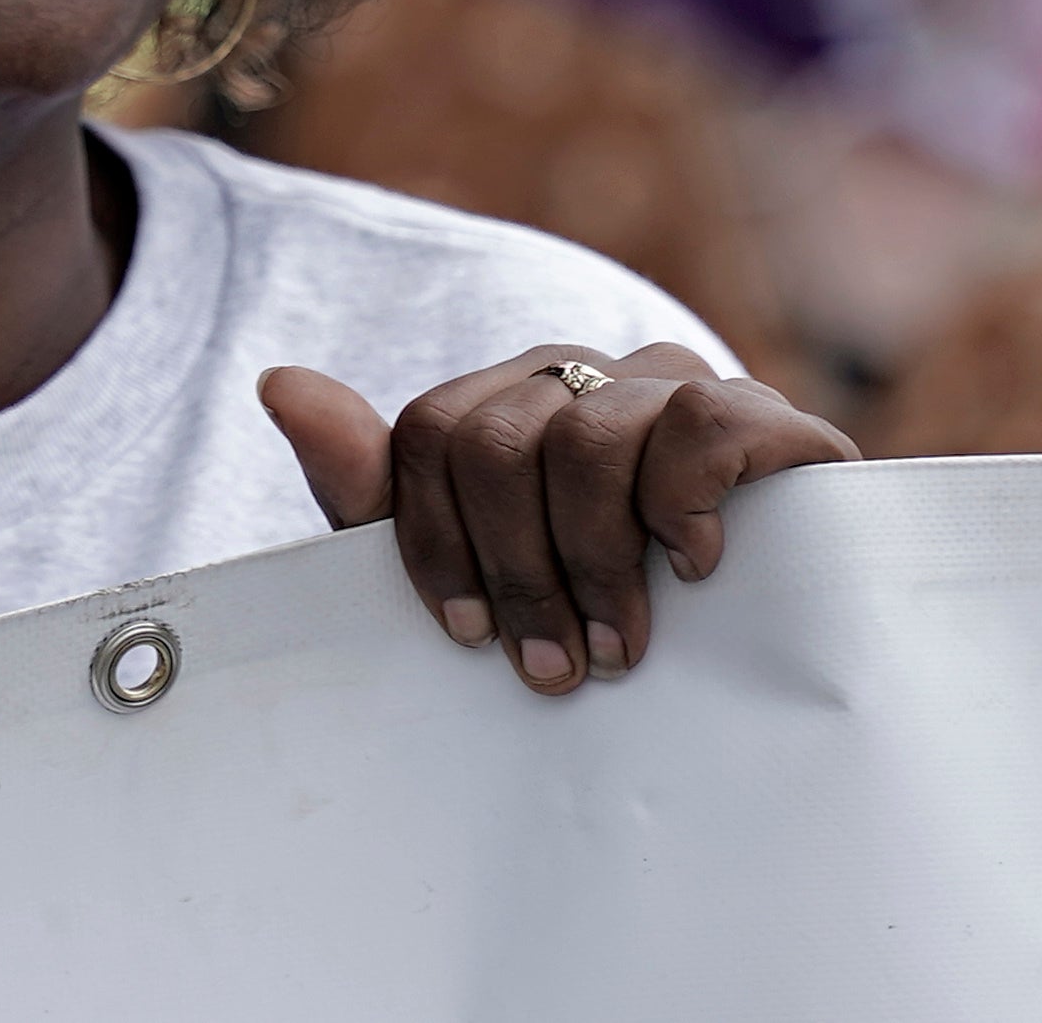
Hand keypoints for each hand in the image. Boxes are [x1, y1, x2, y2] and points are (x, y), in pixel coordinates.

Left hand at [259, 342, 851, 692]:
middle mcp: (583, 374)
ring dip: (597, 562)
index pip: (429, 432)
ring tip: (624, 644)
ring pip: (589, 436)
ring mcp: (670, 383)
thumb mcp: (469, 564)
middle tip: (557, 667)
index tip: (470, 640)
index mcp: (507, 399)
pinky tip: (695, 564)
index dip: (435, 546)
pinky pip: (697, 420)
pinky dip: (684, 502)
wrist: (765, 630)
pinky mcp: (759, 413)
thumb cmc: (593, 599)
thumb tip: (277, 383)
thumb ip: (371, 484)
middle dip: (516, 573)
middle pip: (498, 441)